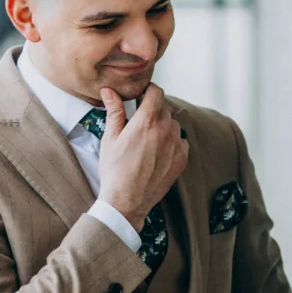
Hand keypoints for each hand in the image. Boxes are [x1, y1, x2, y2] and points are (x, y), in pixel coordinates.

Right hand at [97, 84, 188, 229]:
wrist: (127, 202)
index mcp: (146, 121)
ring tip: (149, 139)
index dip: (149, 91)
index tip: (143, 95)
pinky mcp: (182, 160)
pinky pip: (181, 141)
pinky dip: (173, 142)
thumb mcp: (110, 139)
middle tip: (140, 121)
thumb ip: (114, 112)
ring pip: (174, 124)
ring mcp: (176, 146)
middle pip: (165, 108)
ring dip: (164, 126)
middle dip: (153, 110)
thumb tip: (109, 91)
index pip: (157, 92)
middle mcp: (165, 130)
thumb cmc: (114, 170)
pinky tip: (159, 151)